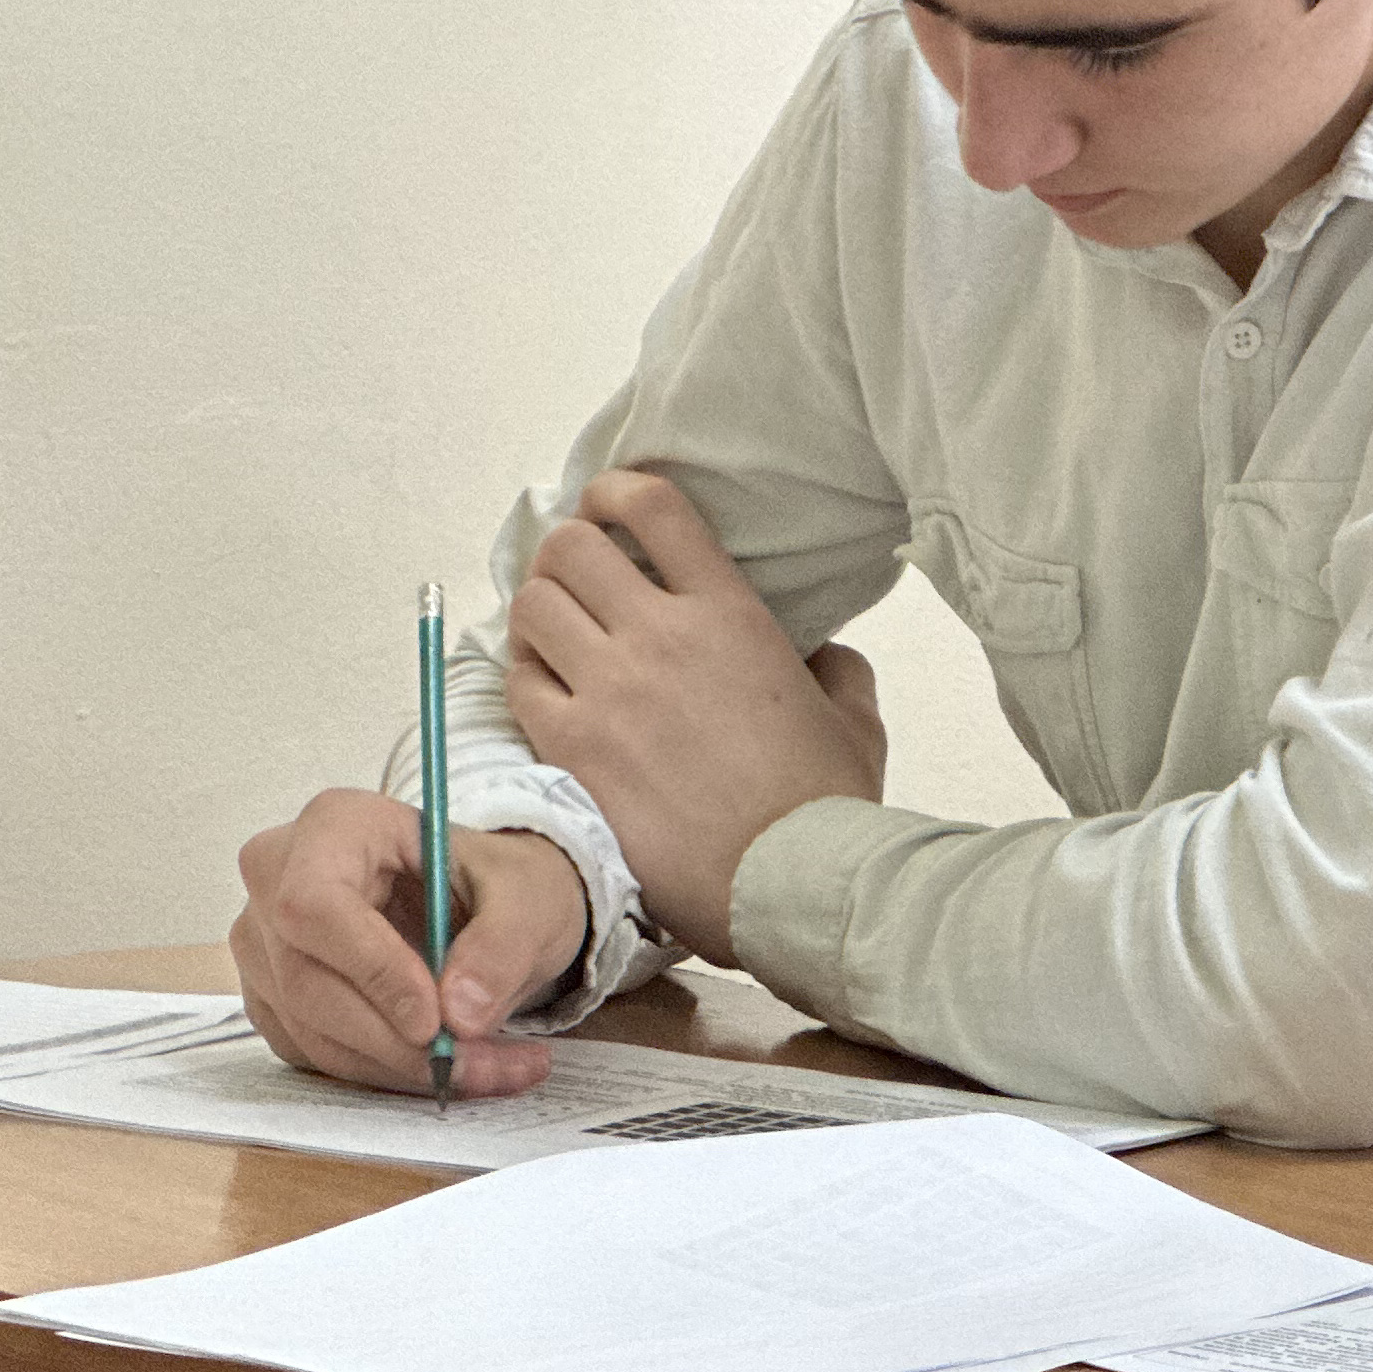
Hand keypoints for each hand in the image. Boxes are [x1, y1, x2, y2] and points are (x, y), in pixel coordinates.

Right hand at [229, 793, 584, 1095]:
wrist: (488, 902)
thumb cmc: (499, 881)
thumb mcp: (530, 896)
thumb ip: (501, 947)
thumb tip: (460, 1014)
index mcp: (336, 826)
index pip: (317, 904)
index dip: (369, 969)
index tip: (433, 1021)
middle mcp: (279, 879)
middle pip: (306, 980)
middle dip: (396, 1040)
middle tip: (477, 1061)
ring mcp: (266, 943)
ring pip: (310, 1030)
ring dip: (400, 1066)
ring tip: (489, 1066)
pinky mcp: (275, 997)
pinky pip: (315, 1054)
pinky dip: (385, 1072)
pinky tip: (449, 1063)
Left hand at [503, 467, 885, 959]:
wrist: (786, 880)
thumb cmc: (826, 806)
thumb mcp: (854, 716)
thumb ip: (833, 667)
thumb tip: (820, 656)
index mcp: (730, 614)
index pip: (653, 506)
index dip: (614, 491)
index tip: (607, 505)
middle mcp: (661, 637)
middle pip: (571, 546)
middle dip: (564, 551)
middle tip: (575, 576)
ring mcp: (610, 691)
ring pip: (532, 606)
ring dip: (539, 610)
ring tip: (555, 633)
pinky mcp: (573, 748)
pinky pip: (518, 683)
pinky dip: (525, 675)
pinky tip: (547, 691)